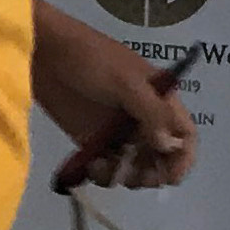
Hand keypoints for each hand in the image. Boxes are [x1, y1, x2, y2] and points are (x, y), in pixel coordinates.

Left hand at [32, 8, 196, 188]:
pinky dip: (104, 174)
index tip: (170, 177)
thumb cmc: (90, 58)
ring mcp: (117, 131)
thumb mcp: (125, 81)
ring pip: (135, 167)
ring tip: (105, 168)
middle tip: (134, 177)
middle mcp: (143, 118)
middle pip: (162, 157)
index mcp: (160, 98)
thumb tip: (168, 145)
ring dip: (126, 176)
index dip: (183, 158)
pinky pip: (108, 168)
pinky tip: (91, 165)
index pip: (184, 134)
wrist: (44, 51)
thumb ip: (150, 112)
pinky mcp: (92, 140)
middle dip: (153, 173)